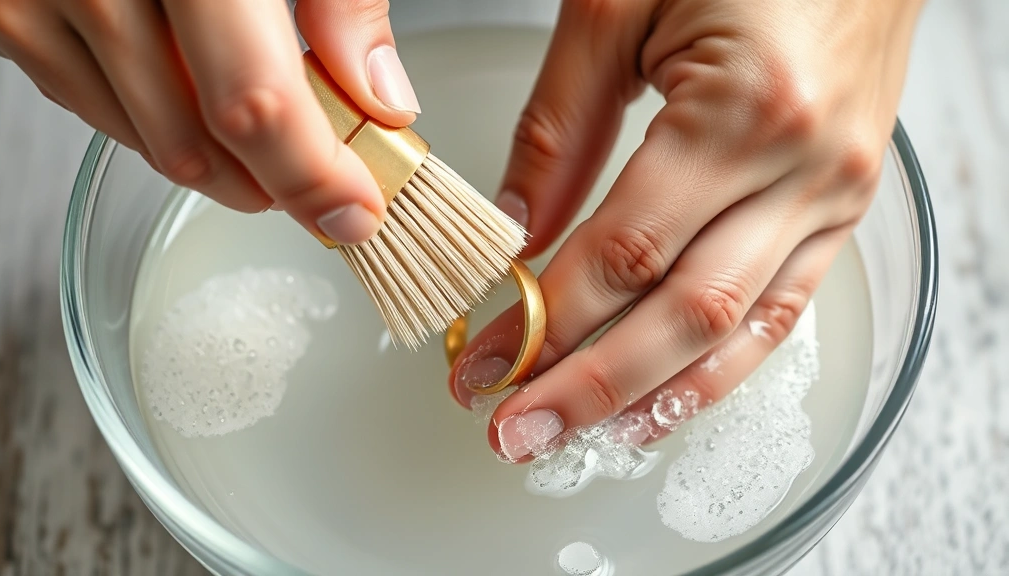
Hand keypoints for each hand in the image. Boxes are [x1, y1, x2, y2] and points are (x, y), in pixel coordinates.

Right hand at [0, 0, 419, 244]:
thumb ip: (342, 2)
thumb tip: (382, 100)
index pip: (253, 104)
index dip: (311, 176)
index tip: (352, 211)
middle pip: (197, 143)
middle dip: (271, 183)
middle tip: (320, 179)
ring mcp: (35, 3)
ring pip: (148, 143)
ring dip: (220, 162)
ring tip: (265, 132)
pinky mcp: (6, 20)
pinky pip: (96, 111)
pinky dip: (160, 122)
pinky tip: (193, 92)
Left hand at [449, 0, 922, 460]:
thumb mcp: (618, 5)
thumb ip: (560, 125)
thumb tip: (516, 229)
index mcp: (744, 109)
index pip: (622, 253)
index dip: (544, 320)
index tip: (485, 360)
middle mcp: (804, 168)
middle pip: (680, 314)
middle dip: (588, 386)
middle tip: (517, 432)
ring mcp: (835, 195)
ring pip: (736, 332)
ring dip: (650, 396)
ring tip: (581, 438)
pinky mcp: (844, 208)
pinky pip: (781, 311)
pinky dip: (719, 368)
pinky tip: (665, 403)